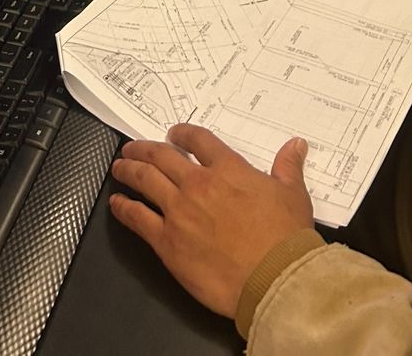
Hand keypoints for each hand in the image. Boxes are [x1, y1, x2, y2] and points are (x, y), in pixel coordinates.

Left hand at [109, 124, 314, 318]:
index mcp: (228, 169)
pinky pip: (137, 218)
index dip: (181, 133)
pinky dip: (123, 208)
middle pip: (162, 156)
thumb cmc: (285, 239)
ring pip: (145, 180)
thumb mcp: (293, 194)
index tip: (173, 134)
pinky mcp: (168, 242)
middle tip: (133, 147)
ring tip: (119, 166)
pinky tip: (116, 203)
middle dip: (144, 148)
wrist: (274, 278)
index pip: (197, 141)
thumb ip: (288, 167)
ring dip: (128, 170)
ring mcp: (179, 212)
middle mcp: (198, 185)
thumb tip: (295, 146)